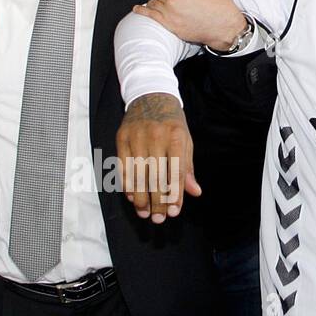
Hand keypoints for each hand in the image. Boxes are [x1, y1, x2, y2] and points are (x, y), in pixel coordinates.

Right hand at [115, 93, 200, 222]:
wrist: (149, 95)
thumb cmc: (171, 123)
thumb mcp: (185, 141)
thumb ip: (188, 168)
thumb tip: (194, 192)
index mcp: (175, 136)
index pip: (175, 171)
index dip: (174, 194)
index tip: (174, 212)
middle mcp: (155, 135)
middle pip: (155, 176)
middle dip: (157, 201)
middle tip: (159, 219)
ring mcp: (136, 136)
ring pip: (137, 174)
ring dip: (140, 198)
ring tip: (144, 213)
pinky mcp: (121, 137)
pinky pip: (123, 167)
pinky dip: (127, 185)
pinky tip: (132, 198)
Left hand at [132, 0, 245, 48]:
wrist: (223, 26)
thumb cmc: (220, 1)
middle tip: (180, 0)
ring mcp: (168, 13)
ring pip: (156, 3)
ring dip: (158, 2)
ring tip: (161, 3)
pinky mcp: (168, 24)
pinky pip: (150, 15)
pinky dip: (142, 11)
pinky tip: (137, 9)